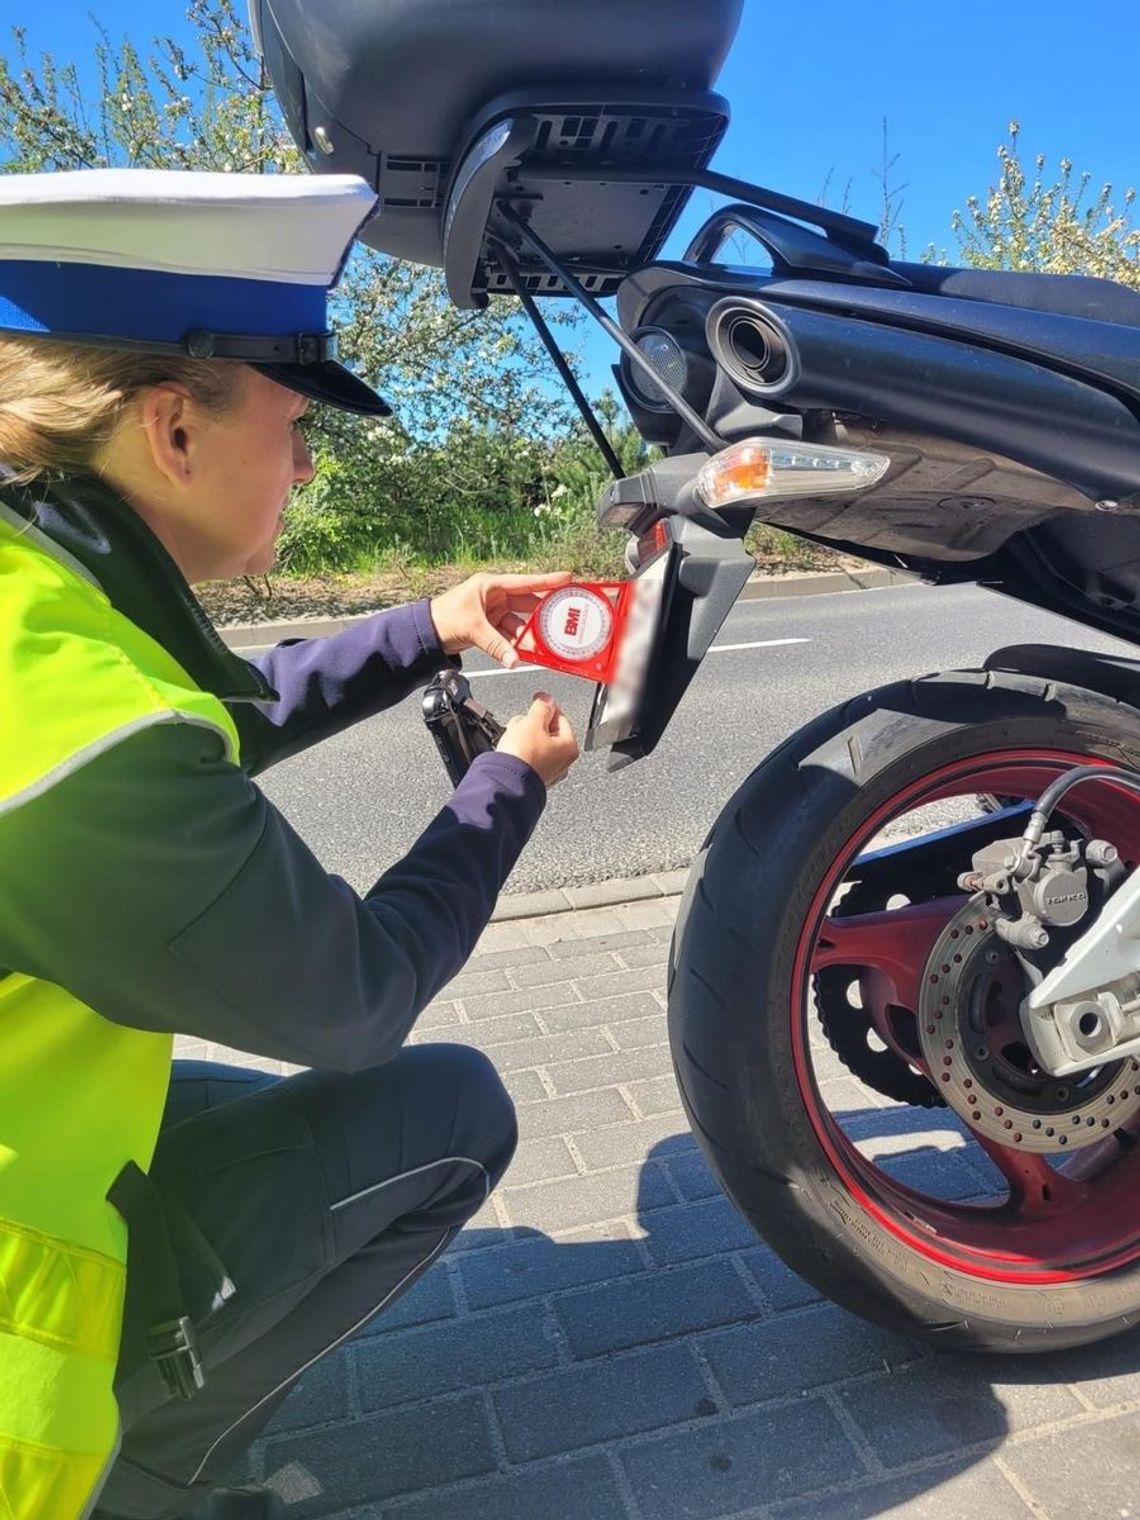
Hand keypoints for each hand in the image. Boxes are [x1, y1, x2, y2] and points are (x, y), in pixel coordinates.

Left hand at [430, 571, 571, 668]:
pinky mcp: (490, 627)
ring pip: (519, 623)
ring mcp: (493, 612)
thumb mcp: (473, 629)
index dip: (547, 581)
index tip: (566, 579)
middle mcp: (494, 597)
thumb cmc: (442, 618)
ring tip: (540, 645)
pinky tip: (523, 652)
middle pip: (526, 604)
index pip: (525, 582)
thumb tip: (513, 659)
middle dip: (541, 615)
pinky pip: (509, 635)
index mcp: (490, 586)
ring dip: (528, 635)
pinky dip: (516, 644)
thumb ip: (496, 646)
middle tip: (559, 621)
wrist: (426, 633)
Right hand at [497, 692, 579, 787]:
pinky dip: (520, 751)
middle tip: (522, 722)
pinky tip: (512, 750)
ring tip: (513, 737)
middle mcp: (563, 762)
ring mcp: (548, 772)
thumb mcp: (532, 722)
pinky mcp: (532, 777)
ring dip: (524, 737)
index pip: (561, 718)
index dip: (546, 707)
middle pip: (549, 733)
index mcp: (569, 747)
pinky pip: (528, 757)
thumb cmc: (523, 756)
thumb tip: (546, 700)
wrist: (505, 781)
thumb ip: (541, 707)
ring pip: (537, 745)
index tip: (538, 700)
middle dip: (533, 724)